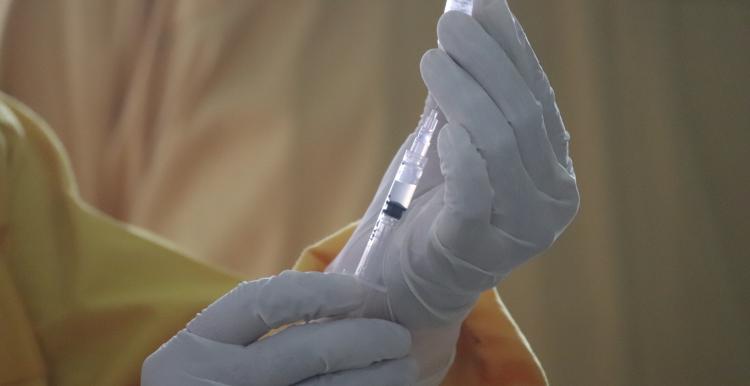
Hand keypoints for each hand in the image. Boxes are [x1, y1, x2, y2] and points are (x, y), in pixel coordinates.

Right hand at [142, 271, 416, 385]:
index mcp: (198, 344)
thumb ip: (253, 328)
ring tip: (403, 368)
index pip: (264, 302)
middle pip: (308, 350)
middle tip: (398, 337)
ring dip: (377, 378)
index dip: (321, 292)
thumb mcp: (210, 352)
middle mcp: (218, 380)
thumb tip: (338, 298)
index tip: (363, 292)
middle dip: (366, 338)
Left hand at [328, 0, 579, 382]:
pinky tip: (444, 126)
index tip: (485, 7)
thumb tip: (465, 29)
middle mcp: (552, 198)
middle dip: (486, 62)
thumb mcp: (461, 146)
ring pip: (501, 143)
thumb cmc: (440, 206)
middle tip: (450, 25)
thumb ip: (470, 102)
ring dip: (465, 93)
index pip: (539, 97)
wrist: (417, 279)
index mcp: (553, 169)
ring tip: (432, 59)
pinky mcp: (479, 248)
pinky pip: (476, 192)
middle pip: (522, 114)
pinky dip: (462, 153)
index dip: (513, 50)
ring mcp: (522, 229)